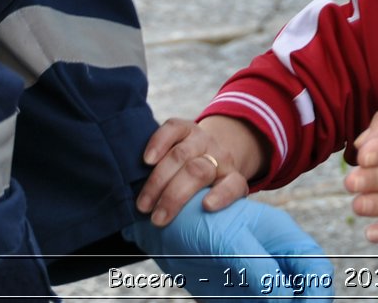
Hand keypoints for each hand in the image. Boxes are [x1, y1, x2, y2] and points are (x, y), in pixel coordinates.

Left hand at [122, 189, 333, 298]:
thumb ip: (260, 269)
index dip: (319, 293)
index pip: (316, 267)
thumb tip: (285, 299)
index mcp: (283, 237)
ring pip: (283, 301)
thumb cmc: (196, 220)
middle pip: (305, 289)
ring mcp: (260, 278)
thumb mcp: (229, 241)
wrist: (163, 226)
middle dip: (303, 302)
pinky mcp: (243, 294)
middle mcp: (276, 258)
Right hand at [137, 116, 262, 226]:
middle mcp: (218, 157)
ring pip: (181, 155)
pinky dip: (158, 143)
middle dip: (175, 197)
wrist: (211, 150)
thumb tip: (177, 249)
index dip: (222, 195)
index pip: (233, 186)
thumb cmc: (205, 189)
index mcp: (231, 178)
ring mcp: (201, 139)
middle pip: (198, 172)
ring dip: (159, 180)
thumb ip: (203, 219)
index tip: (208, 207)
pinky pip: (172, 128)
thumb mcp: (213, 203)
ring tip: (144, 204)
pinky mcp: (184, 127)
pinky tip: (147, 160)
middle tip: (157, 219)